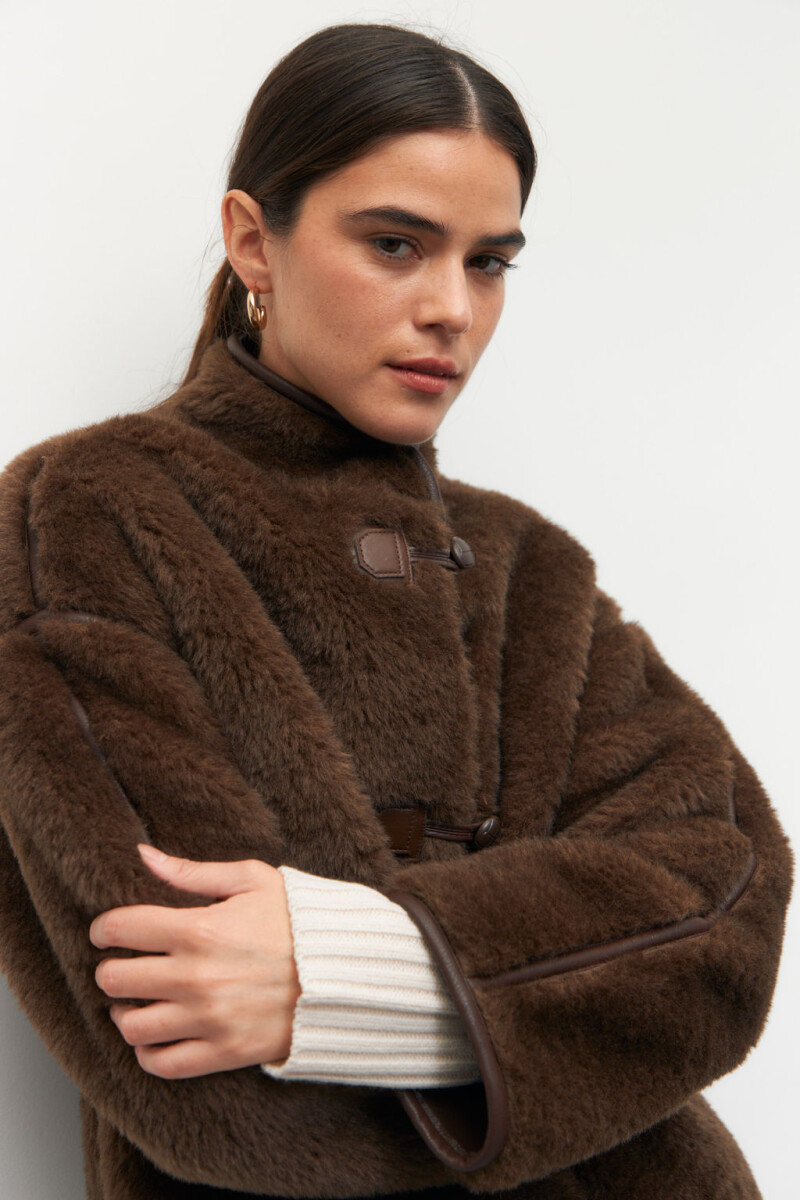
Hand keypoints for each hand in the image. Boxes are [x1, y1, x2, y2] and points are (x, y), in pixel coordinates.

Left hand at [89, 845, 300, 1078]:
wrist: (344, 972)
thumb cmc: (298, 920)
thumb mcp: (252, 880)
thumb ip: (193, 871)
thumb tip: (144, 856)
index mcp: (200, 928)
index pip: (122, 928)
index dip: (104, 928)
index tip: (106, 932)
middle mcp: (196, 976)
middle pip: (115, 979)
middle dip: (110, 969)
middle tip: (121, 965)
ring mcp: (208, 1019)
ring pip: (131, 1026)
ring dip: (123, 1013)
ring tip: (133, 1002)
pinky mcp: (223, 1052)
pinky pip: (162, 1064)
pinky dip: (147, 1053)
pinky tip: (154, 1035)